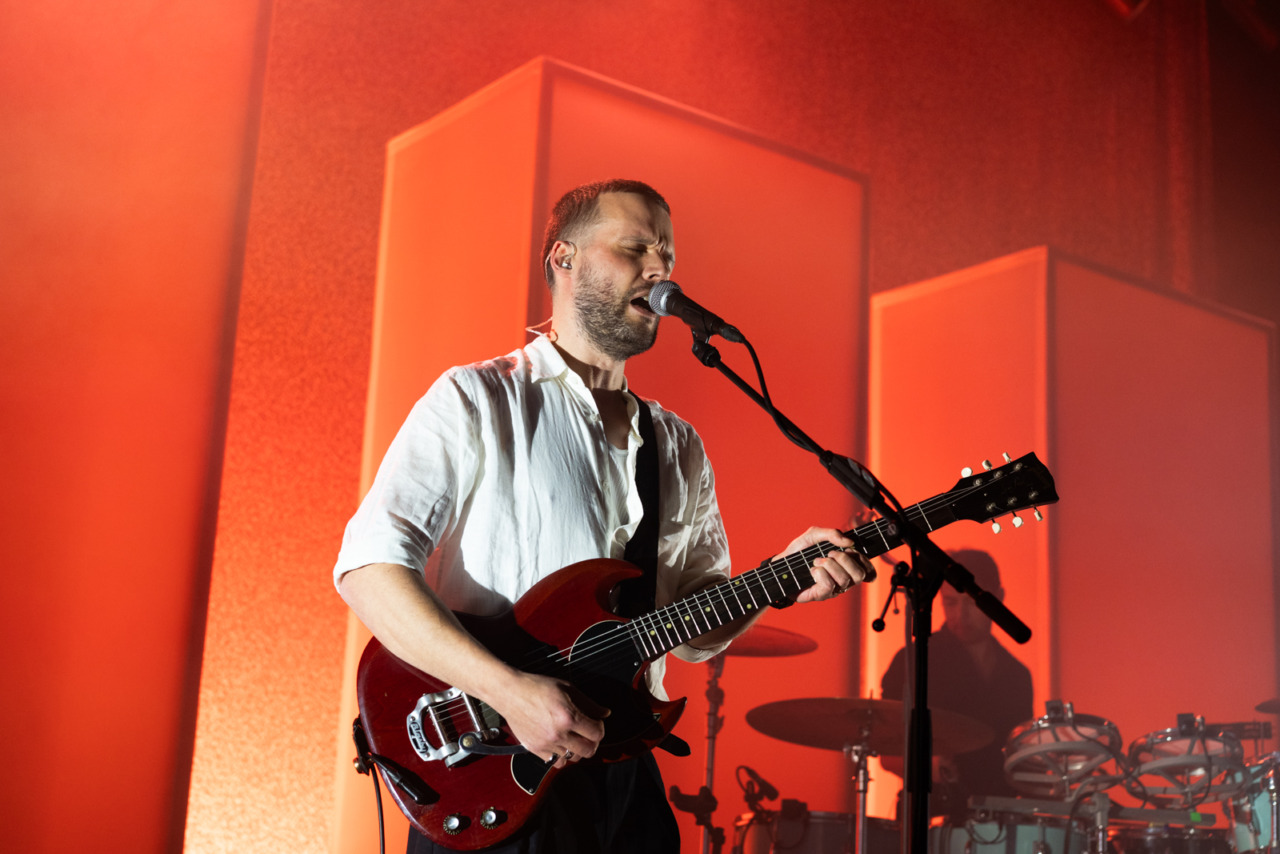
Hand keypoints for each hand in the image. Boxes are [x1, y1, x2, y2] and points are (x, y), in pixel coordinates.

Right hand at [491, 671, 609, 767]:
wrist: (510, 693)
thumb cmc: (537, 687)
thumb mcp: (567, 688)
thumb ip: (589, 703)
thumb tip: (604, 713)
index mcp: (569, 717)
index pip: (597, 733)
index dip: (600, 728)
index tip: (596, 723)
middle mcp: (558, 733)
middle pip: (588, 751)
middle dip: (592, 742)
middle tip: (588, 734)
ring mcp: (546, 744)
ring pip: (572, 758)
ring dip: (576, 749)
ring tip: (573, 738)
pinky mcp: (535, 749)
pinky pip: (555, 762)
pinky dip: (560, 756)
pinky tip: (559, 743)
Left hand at [779, 526, 873, 603]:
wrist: (781, 564)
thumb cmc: (800, 551)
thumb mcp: (814, 535)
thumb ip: (832, 534)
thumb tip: (849, 542)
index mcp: (847, 567)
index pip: (869, 571)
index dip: (865, 561)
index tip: (851, 552)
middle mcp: (843, 580)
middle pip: (859, 575)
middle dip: (844, 559)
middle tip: (829, 554)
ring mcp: (833, 589)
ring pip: (844, 580)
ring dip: (829, 565)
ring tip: (816, 561)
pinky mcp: (821, 595)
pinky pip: (829, 586)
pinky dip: (820, 573)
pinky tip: (812, 570)